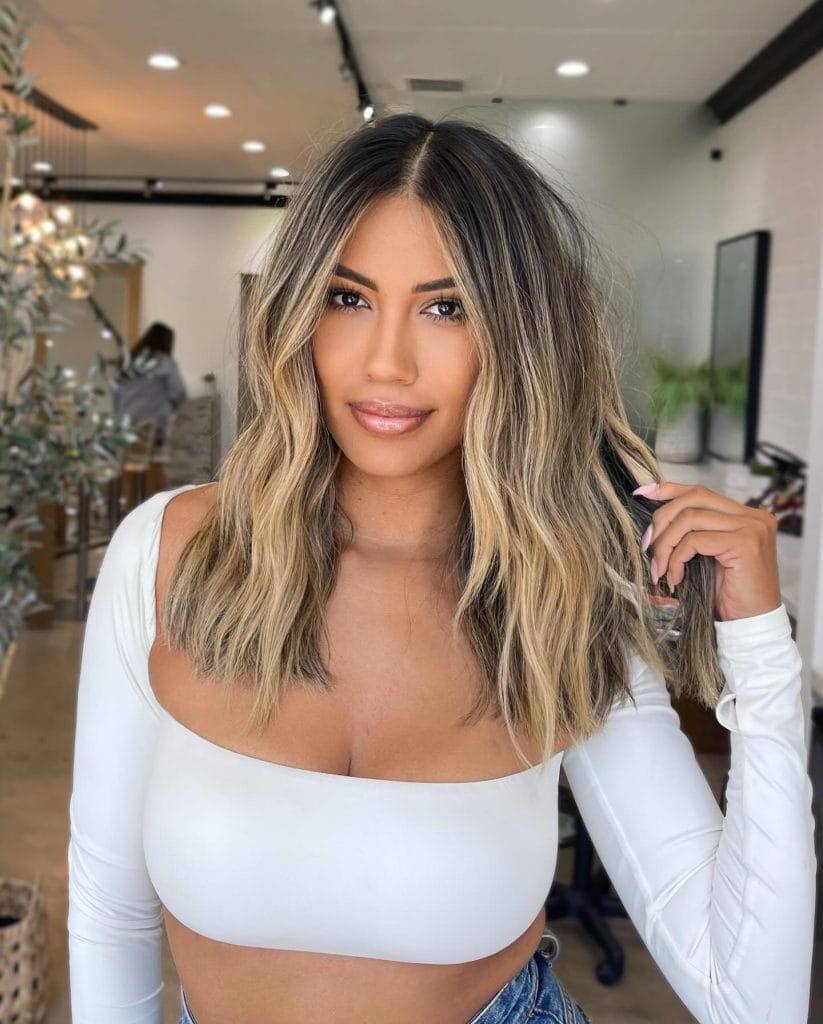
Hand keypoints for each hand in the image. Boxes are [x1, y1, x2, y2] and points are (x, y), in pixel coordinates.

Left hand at [632, 481, 781, 621]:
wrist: (752, 624)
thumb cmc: (729, 594)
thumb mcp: (707, 556)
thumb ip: (693, 533)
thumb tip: (655, 521)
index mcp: (746, 515)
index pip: (701, 492)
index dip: (670, 490)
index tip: (643, 494)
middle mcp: (753, 516)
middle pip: (694, 498)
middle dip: (662, 519)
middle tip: (647, 546)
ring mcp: (751, 528)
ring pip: (690, 519)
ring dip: (665, 544)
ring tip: (659, 568)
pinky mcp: (744, 544)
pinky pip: (694, 541)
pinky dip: (676, 559)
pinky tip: (675, 578)